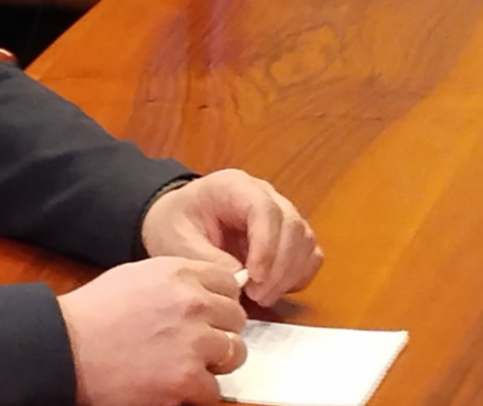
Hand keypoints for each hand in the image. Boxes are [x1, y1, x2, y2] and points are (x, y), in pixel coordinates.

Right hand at [57, 257, 246, 405]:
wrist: (66, 349)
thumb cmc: (93, 314)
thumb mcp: (136, 277)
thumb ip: (176, 281)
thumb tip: (206, 293)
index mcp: (178, 273)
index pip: (228, 283)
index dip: (219, 301)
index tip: (207, 315)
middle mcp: (191, 303)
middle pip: (236, 318)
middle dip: (219, 331)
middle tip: (194, 343)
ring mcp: (192, 343)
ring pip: (234, 354)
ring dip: (214, 363)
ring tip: (185, 365)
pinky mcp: (185, 380)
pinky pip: (213, 390)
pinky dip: (195, 393)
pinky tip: (172, 385)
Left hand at [140, 169, 321, 306]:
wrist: (175, 221)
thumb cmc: (174, 225)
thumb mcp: (177, 241)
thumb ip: (208, 259)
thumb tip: (241, 280)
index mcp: (234, 186)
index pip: (265, 210)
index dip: (266, 246)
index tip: (254, 278)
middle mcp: (264, 194)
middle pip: (292, 225)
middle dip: (279, 266)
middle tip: (257, 296)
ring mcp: (279, 213)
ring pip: (305, 240)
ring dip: (289, 273)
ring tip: (261, 296)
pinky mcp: (287, 236)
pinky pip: (308, 253)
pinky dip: (298, 275)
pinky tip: (274, 289)